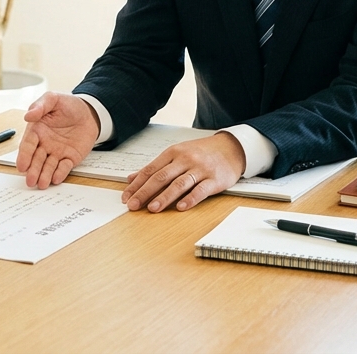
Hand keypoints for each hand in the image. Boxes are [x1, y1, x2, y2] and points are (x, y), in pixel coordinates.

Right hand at [16, 92, 99, 188]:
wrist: (89, 111)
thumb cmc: (67, 104)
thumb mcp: (53, 99)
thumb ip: (40, 106)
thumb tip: (28, 116)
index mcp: (37, 130)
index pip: (28, 145)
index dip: (24, 156)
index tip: (21, 166)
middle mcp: (44, 144)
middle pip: (36, 159)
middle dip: (33, 170)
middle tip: (30, 181)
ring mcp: (57, 152)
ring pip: (48, 166)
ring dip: (44, 175)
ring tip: (42, 184)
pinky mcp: (70, 157)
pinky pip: (64, 167)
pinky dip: (60, 173)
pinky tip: (56, 179)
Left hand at [121, 132, 245, 212]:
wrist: (230, 148)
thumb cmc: (200, 153)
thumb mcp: (176, 154)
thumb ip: (155, 167)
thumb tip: (131, 179)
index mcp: (173, 153)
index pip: (150, 170)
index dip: (137, 185)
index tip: (126, 197)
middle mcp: (185, 159)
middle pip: (161, 177)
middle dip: (145, 192)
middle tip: (133, 205)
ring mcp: (200, 169)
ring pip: (179, 184)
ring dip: (164, 197)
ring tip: (152, 208)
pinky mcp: (214, 179)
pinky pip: (201, 190)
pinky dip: (190, 199)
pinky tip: (181, 208)